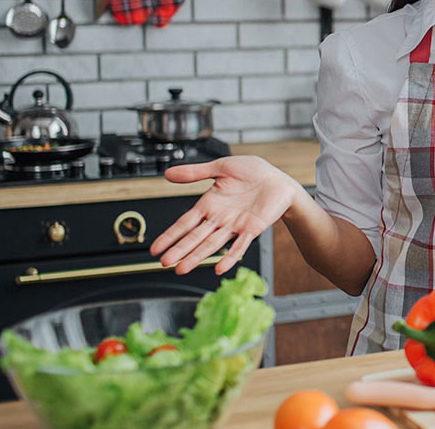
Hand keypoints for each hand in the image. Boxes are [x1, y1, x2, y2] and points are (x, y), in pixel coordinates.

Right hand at [150, 155, 300, 274]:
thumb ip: (195, 172)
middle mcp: (219, 218)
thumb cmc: (253, 173)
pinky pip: (240, 245)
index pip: (185, 223)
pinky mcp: (252, 229)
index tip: (155, 248)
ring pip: (212, 244)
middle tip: (165, 262)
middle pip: (195, 237)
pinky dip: (230, 256)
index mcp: (209, 204)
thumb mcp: (221, 167)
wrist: (279, 180)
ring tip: (182, 268)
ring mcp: (235, 225)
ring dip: (198, 256)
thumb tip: (168, 174)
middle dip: (179, 249)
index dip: (170, 235)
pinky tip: (220, 267)